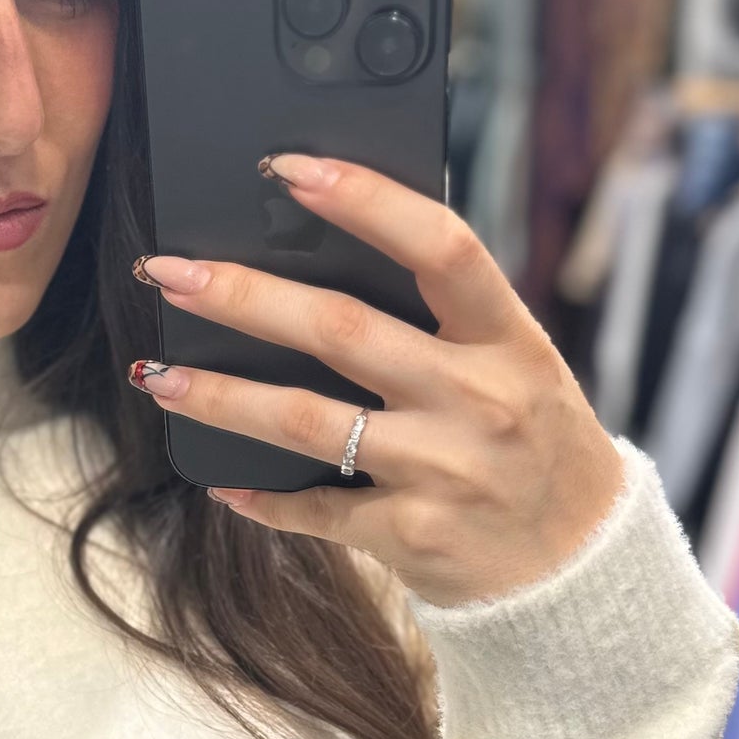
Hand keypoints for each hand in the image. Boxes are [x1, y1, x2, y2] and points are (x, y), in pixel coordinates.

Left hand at [129, 153, 625, 608]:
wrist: (579, 571)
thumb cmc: (537, 449)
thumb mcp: (521, 368)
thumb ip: (449, 320)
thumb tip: (333, 256)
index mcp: (509, 341)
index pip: (441, 248)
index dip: (365, 200)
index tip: (290, 168)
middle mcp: (477, 399)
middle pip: (343, 330)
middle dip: (245, 296)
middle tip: (170, 272)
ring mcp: (442, 470)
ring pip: (308, 422)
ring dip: (221, 395)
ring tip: (158, 375)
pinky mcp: (409, 534)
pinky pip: (315, 509)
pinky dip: (261, 497)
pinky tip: (220, 481)